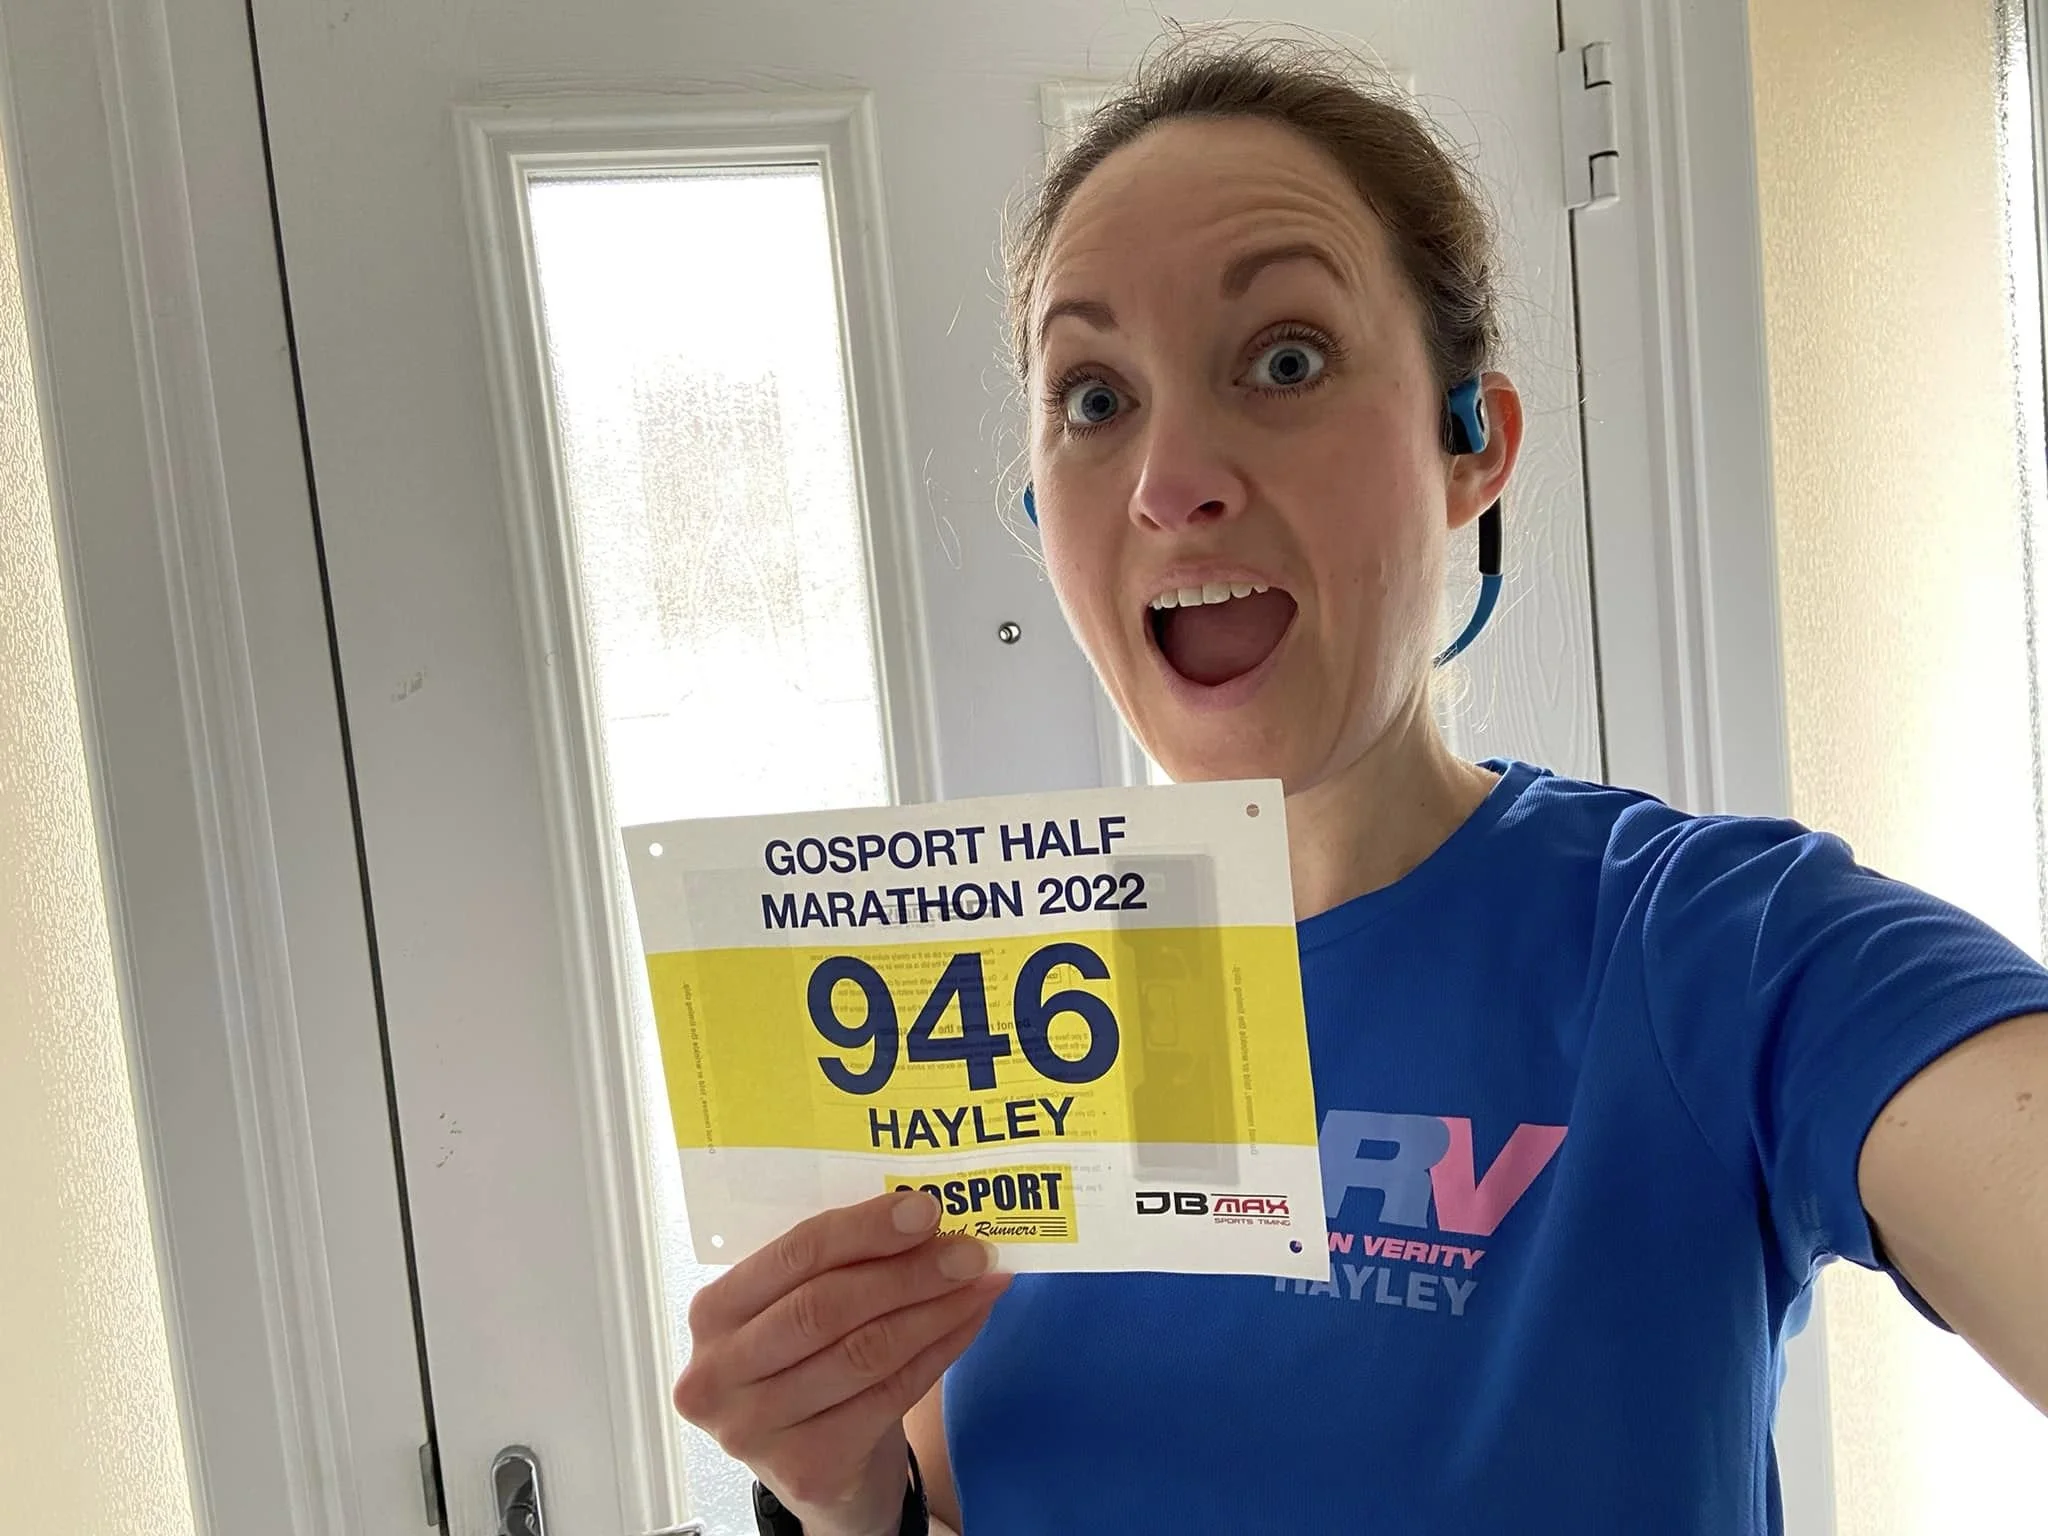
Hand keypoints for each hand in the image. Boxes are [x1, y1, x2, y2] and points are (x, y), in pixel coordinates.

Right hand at [672, 1190, 1008, 1535]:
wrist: (820, 1469)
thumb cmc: (811, 1366)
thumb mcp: (800, 1309)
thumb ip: (841, 1266)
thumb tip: (926, 1214)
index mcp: (713, 1312)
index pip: (793, 1256)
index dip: (864, 1229)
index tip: (925, 1209)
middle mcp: (718, 1373)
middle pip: (827, 1306)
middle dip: (908, 1272)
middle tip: (968, 1251)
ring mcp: (756, 1429)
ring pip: (864, 1352)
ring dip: (935, 1310)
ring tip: (982, 1282)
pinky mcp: (807, 1468)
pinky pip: (889, 1396)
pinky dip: (940, 1353)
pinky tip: (969, 1322)